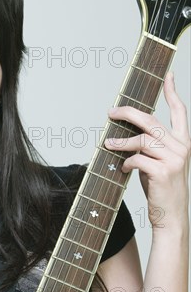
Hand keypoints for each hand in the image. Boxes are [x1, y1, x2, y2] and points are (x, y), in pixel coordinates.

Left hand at [104, 72, 190, 229]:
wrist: (171, 215)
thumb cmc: (162, 188)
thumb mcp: (159, 162)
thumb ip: (149, 146)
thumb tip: (125, 132)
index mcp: (183, 141)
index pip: (180, 111)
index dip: (173, 91)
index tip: (169, 75)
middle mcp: (182, 147)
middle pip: (151, 121)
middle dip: (128, 113)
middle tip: (111, 112)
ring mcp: (175, 159)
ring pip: (141, 140)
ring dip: (121, 142)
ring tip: (108, 145)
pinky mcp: (164, 172)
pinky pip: (137, 158)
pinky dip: (126, 162)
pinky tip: (124, 168)